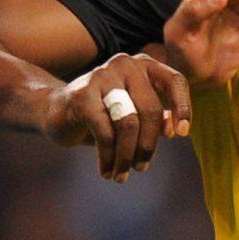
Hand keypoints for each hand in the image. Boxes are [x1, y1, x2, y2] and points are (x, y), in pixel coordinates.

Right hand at [42, 51, 191, 180]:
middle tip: (141, 168)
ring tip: (122, 175)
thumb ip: (156, 118)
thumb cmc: (102, 114)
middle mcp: (125, 64)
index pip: (174, 80)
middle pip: (151, 109)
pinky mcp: (82, 95)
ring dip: (127, 156)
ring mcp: (102, 76)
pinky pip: (105, 133)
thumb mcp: (133, 115)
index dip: (183, 108)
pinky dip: (108, 158)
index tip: (183, 134)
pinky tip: (106, 171)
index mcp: (143, 65)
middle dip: (148, 146)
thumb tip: (173, 129)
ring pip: (129, 123)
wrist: (55, 110)